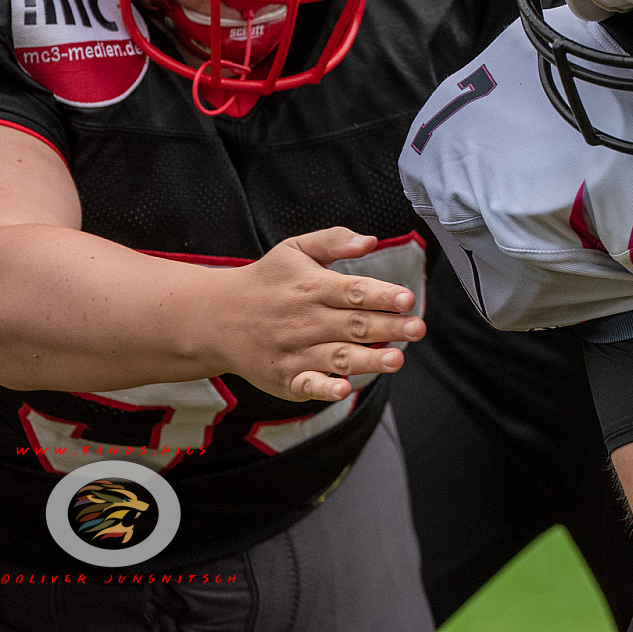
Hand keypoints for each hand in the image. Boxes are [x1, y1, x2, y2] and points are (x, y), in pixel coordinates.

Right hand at [213, 227, 424, 402]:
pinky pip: (307, 386)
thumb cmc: (267, 281)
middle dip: (388, 328)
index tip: (407, 299)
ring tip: (396, 360)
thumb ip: (333, 240)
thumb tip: (370, 241)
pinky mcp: (285, 378)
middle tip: (417, 329)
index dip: (381, 295)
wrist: (214, 318)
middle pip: (352, 325)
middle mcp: (303, 320)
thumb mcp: (294, 250)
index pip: (351, 291)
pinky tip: (344, 390)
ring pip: (337, 357)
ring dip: (368, 361)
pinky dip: (324, 389)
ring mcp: (293, 352)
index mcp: (310, 287)